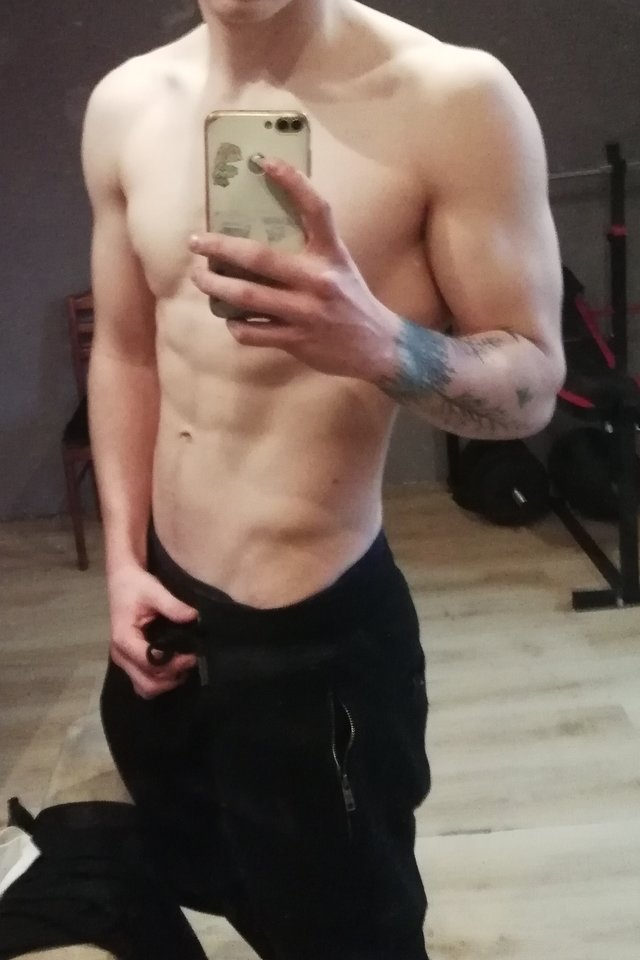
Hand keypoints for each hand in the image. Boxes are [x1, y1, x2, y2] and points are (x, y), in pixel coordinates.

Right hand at [107, 564, 198, 699]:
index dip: (173, 664)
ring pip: (145, 688)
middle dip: (171, 678)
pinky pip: (143, 680)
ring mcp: (123, 660)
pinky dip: (160, 680)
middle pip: (147, 685)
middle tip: (190, 661)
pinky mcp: (129, 660)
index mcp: (124, 639)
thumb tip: (193, 617)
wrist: (122, 579)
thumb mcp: (154, 590)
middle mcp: (120, 654)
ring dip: (166, 683)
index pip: (150, 664)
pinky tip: (174, 666)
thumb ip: (173, 605)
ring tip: (183, 666)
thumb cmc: (135, 585)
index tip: (193, 655)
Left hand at [190, 157, 400, 381]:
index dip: (293, 182)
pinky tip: (232, 319)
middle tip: (196, 242)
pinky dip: (236, 325)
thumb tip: (264, 229)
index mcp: (331, 255)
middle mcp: (318, 280)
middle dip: (220, 247)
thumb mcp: (339, 264)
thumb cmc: (351, 299)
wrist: (377, 346)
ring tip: (201, 277)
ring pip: (247, 296)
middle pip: (260, 258)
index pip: (316, 210)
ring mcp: (305, 312)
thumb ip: (310, 248)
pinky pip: (253, 332)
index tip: (265, 162)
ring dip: (216, 286)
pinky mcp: (297, 340)